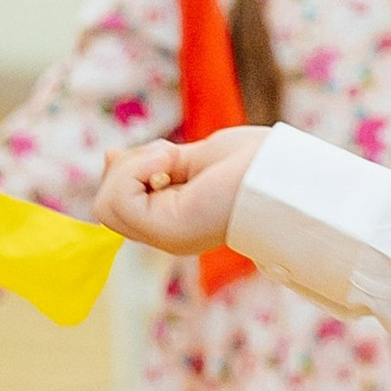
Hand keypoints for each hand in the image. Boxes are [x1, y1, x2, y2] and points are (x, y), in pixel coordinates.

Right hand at [95, 128, 263, 255]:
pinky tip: (172, 164)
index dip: (125, 171)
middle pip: (105, 204)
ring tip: (175, 160)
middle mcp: (167, 233)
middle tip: (173, 157)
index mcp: (173, 218)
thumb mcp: (188, 157)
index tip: (162, 153)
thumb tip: (108, 156)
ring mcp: (166, 237)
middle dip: (129, 166)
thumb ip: (151, 163)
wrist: (285, 171)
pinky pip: (115, 200)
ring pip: (105, 203)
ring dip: (133, 167)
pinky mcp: (166, 233)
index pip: (116, 202)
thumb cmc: (252, 163)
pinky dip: (136, 170)